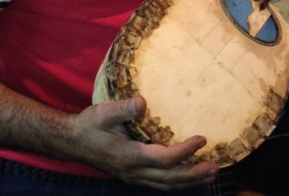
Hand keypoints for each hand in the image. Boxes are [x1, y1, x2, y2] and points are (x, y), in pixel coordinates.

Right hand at [68, 97, 218, 190]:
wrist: (72, 141)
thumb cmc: (90, 124)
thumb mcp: (104, 112)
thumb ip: (124, 108)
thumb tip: (142, 103)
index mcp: (130, 156)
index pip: (164, 159)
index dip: (185, 151)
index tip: (202, 139)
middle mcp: (134, 171)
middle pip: (170, 179)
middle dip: (194, 175)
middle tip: (216, 167)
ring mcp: (133, 176)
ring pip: (166, 185)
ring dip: (189, 181)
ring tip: (209, 174)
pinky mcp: (132, 175)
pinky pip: (159, 184)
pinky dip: (176, 182)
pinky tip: (185, 176)